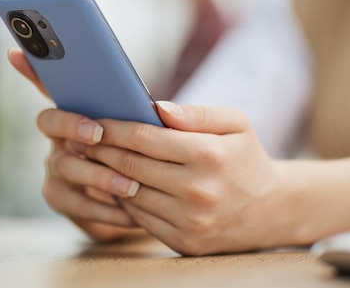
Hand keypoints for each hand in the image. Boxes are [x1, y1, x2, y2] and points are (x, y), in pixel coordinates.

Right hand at [8, 48, 146, 241]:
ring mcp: (57, 167)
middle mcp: (60, 136)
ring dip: (98, 175)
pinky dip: (103, 209)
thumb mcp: (155, 136)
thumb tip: (162, 110)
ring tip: (129, 185)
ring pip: (65, 165)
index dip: (32, 68)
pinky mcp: (61, 198)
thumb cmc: (149, 161)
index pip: (52, 84)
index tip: (17, 53)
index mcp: (80, 112)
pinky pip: (74, 203)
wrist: (145, 208)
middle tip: (98, 133)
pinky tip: (129, 213)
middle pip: (50, 121)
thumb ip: (154, 122)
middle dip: (71, 124)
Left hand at [38, 102, 282, 254]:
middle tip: (77, 138)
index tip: (92, 120)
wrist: (272, 210)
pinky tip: (111, 184)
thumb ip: (196, 113)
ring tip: (88, 159)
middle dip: (99, 149)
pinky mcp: (184, 242)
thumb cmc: (246, 158)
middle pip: (130, 166)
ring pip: (130, 193)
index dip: (112, 128)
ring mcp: (190, 221)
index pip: (144, 138)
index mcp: (209, 155)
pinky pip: (139, 218)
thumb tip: (156, 107)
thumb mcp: (235, 123)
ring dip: (103, 176)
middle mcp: (198, 191)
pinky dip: (122, 200)